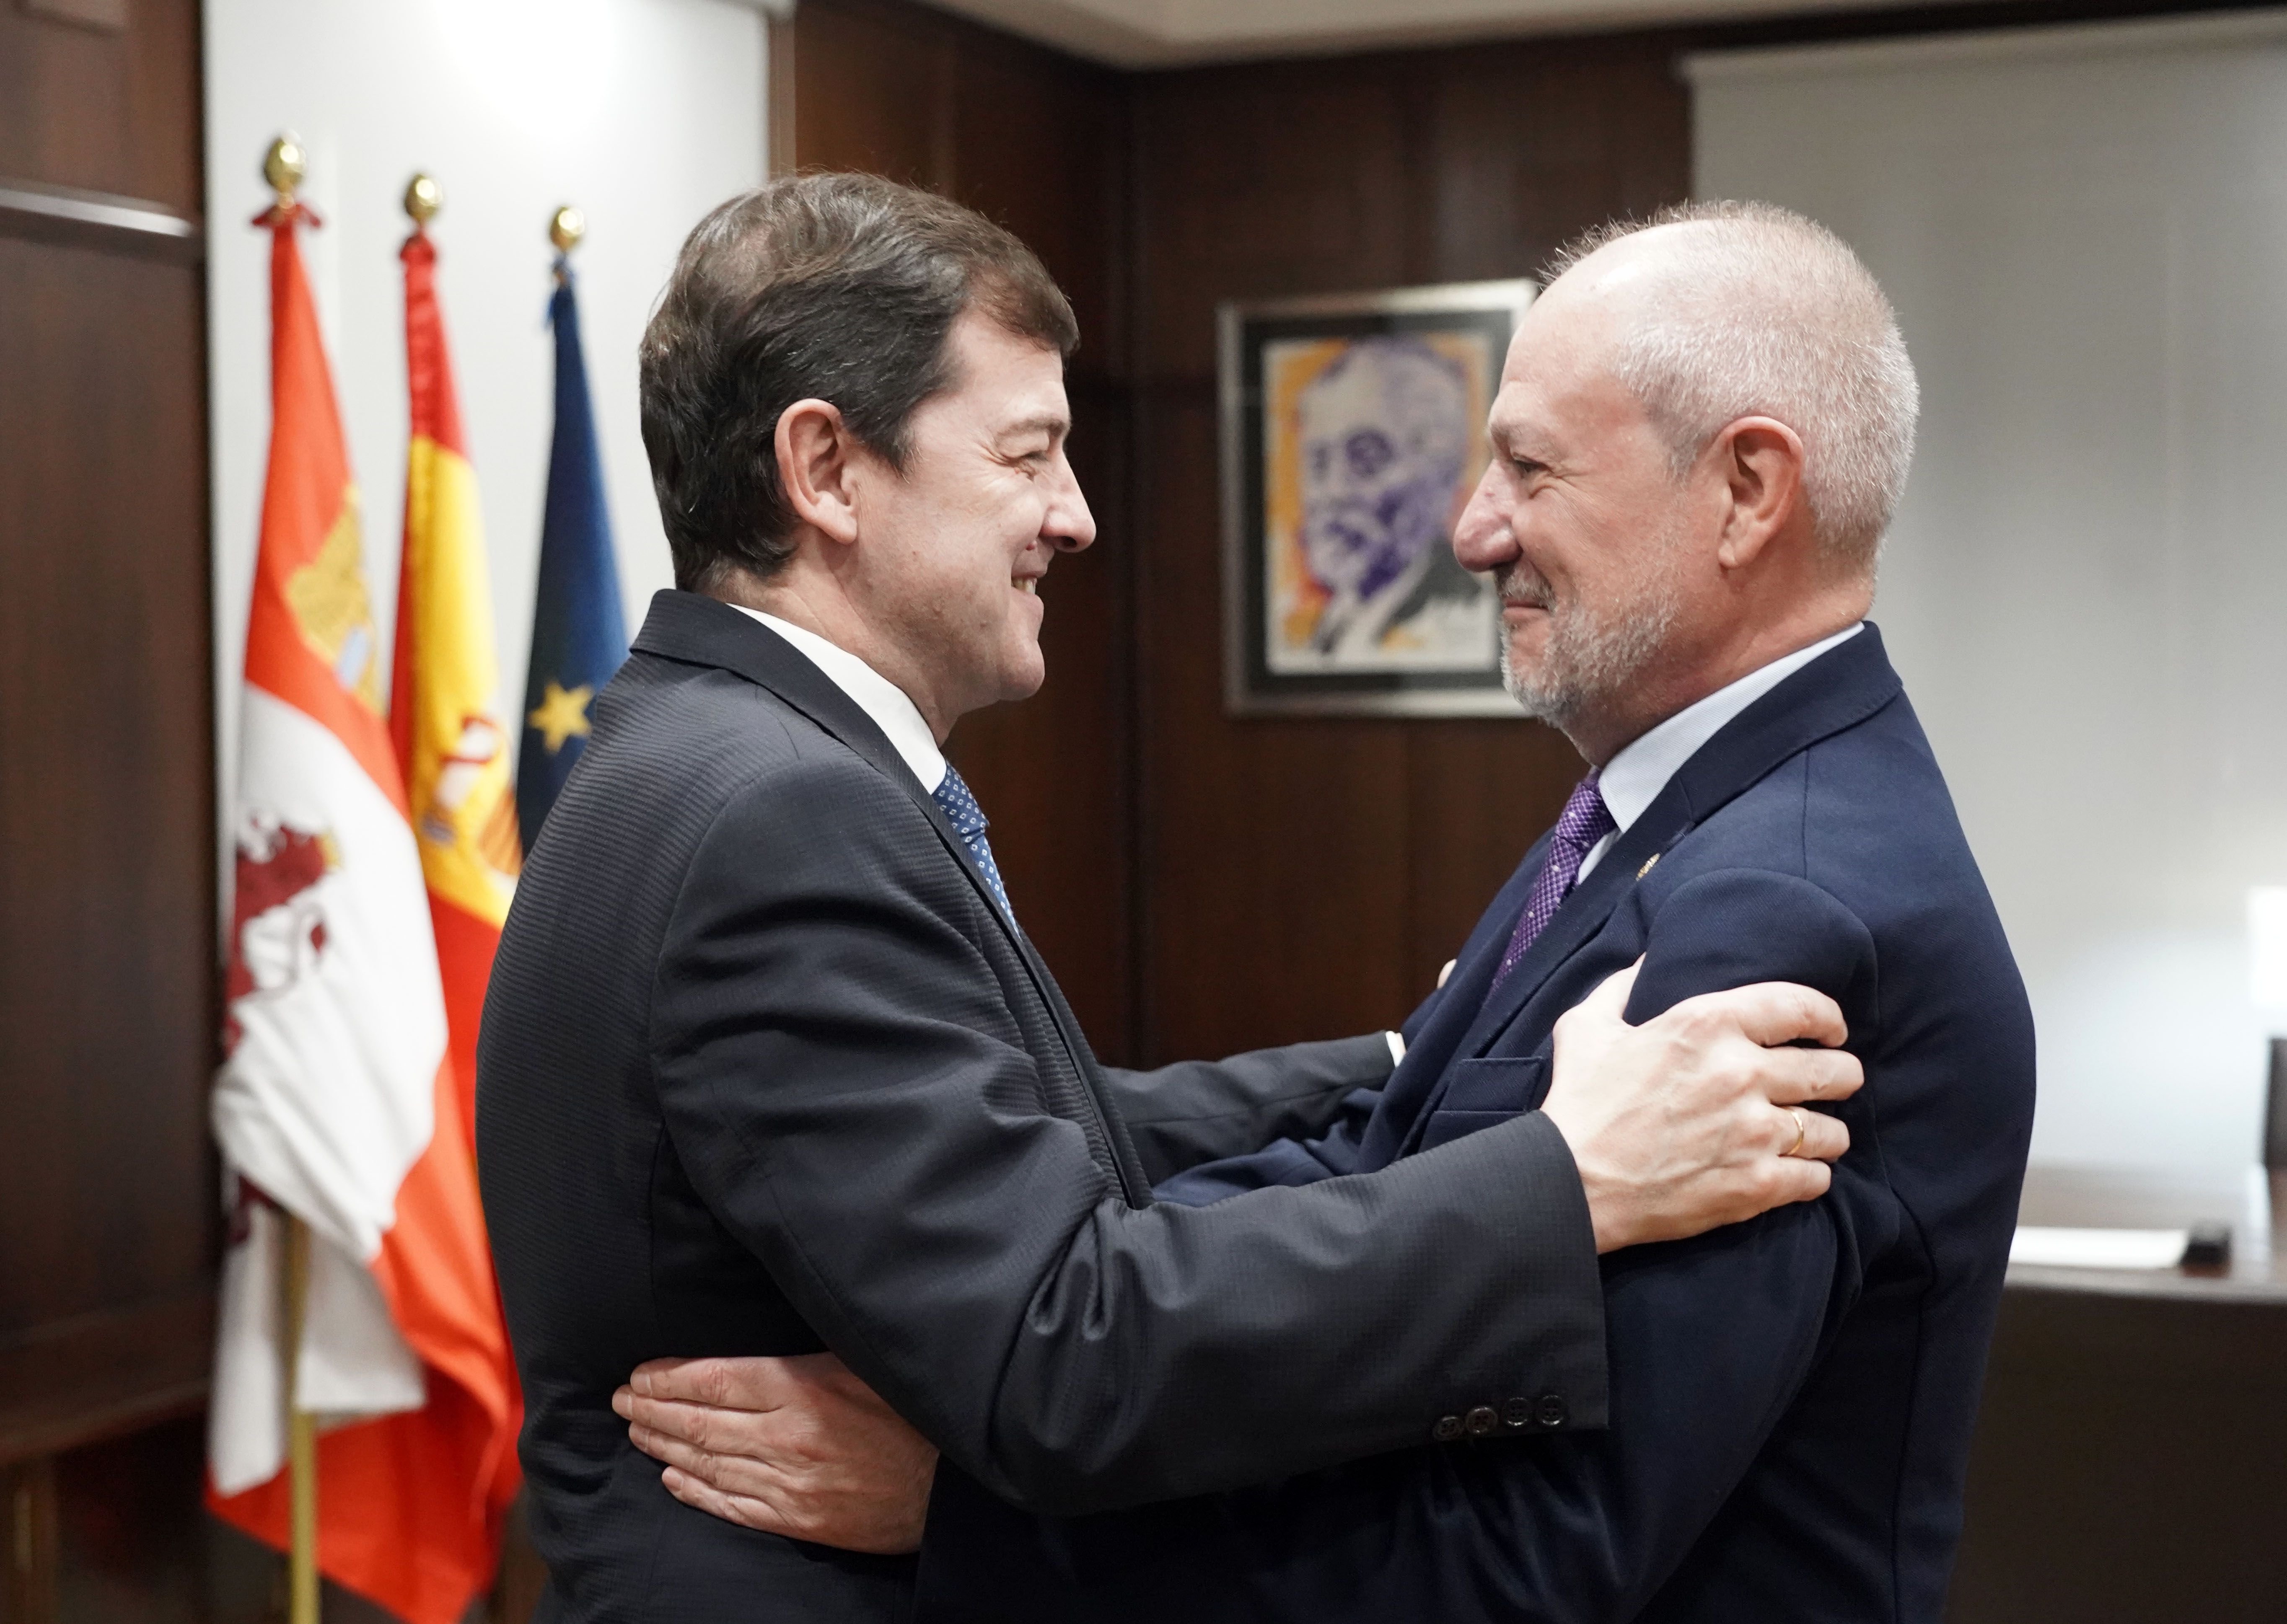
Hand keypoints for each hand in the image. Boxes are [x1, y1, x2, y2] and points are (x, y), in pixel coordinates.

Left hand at [613, 1353, 936, 1553]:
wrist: (953, 1484)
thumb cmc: (912, 1409)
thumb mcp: (863, 1360)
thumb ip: (807, 1353)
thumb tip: (757, 1341)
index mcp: (804, 1387)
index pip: (715, 1379)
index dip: (668, 1377)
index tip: (639, 1373)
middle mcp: (788, 1436)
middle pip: (700, 1421)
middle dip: (652, 1409)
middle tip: (621, 1400)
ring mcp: (791, 1483)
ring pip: (708, 1463)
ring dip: (664, 1446)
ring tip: (637, 1431)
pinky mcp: (799, 1520)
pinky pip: (733, 1505)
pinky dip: (697, 1492)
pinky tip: (674, 1478)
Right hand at [1539, 961, 1861, 1252]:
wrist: (1571, 1183)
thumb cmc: (1579, 1103)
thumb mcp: (1587, 1026)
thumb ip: (1622, 986)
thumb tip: (1646, 959)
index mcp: (1707, 1024)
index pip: (1802, 1006)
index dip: (1828, 1017)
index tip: (1831, 1030)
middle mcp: (1742, 1073)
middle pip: (1834, 1070)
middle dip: (1841, 1075)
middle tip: (1832, 1084)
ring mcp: (1754, 1132)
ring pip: (1833, 1130)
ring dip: (1824, 1131)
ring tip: (1811, 1135)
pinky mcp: (1757, 1185)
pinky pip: (1818, 1177)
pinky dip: (1810, 1175)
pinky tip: (1794, 1172)